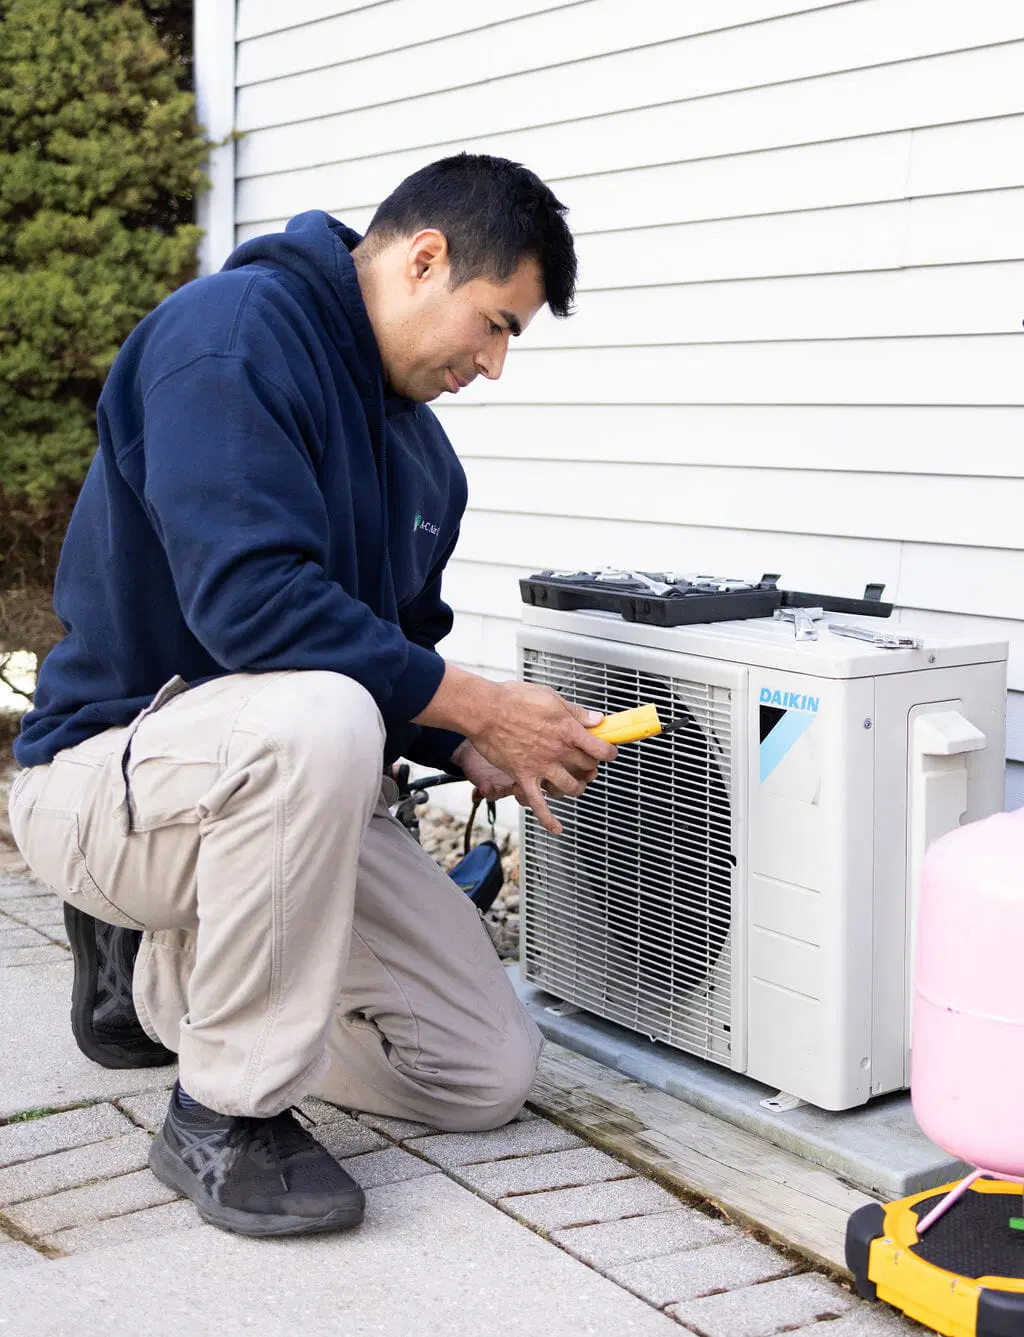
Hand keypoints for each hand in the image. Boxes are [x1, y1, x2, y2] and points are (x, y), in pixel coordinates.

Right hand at [413, 666, 616, 834]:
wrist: (484, 710)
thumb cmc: (513, 698)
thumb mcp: (550, 697)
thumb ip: (575, 712)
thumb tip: (596, 719)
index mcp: (567, 729)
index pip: (600, 748)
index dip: (609, 752)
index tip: (610, 752)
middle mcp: (558, 750)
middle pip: (587, 766)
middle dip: (591, 766)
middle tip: (588, 764)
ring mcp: (542, 766)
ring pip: (570, 786)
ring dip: (577, 787)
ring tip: (577, 785)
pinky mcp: (524, 776)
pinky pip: (538, 803)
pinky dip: (549, 819)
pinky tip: (557, 827)